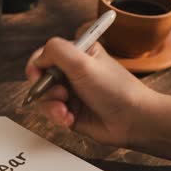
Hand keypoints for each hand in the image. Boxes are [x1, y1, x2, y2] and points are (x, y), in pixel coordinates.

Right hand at [25, 38, 156, 147]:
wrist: (132, 120)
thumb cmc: (115, 89)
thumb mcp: (83, 63)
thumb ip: (56, 51)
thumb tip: (37, 59)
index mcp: (77, 53)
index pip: (44, 55)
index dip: (37, 67)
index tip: (38, 77)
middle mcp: (72, 72)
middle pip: (41, 78)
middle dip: (46, 90)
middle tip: (62, 95)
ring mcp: (71, 93)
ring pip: (44, 98)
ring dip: (51, 106)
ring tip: (66, 112)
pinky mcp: (70, 111)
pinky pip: (52, 113)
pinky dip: (58, 117)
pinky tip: (70, 120)